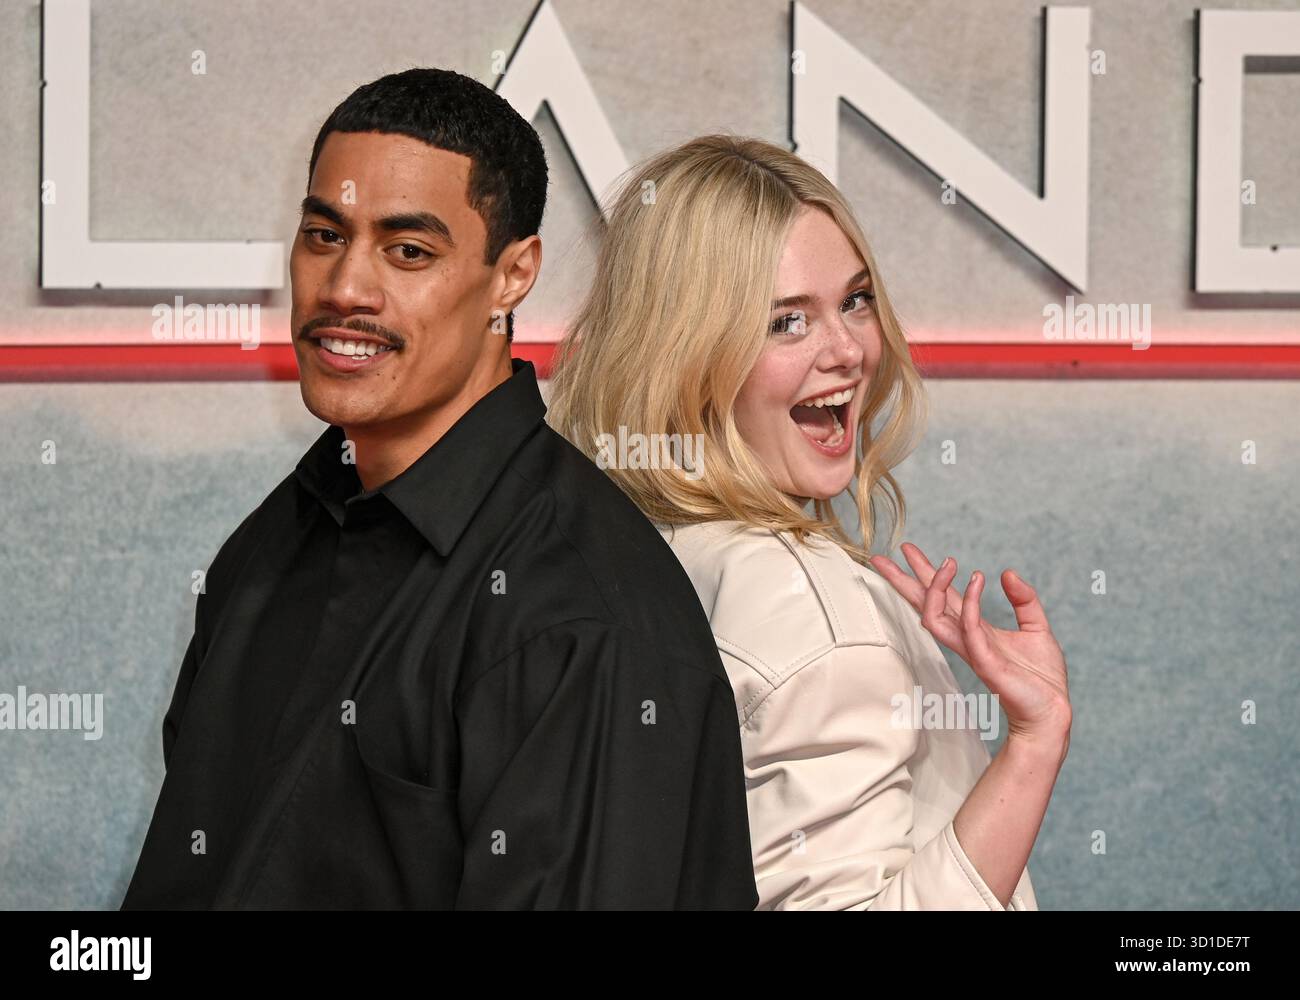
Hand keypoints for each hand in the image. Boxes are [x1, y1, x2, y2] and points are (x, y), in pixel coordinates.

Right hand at [867, 542, 1070, 750]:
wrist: (1052, 711)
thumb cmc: (1042, 677)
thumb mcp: (1036, 627)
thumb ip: (1023, 599)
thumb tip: (1007, 573)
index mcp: (975, 629)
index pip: (941, 597)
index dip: (924, 573)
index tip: (908, 551)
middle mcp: (966, 638)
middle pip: (924, 605)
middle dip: (903, 582)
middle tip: (883, 558)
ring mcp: (972, 650)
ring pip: (935, 617)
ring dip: (935, 588)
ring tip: (946, 563)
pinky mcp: (985, 661)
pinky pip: (969, 628)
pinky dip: (969, 602)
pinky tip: (976, 580)